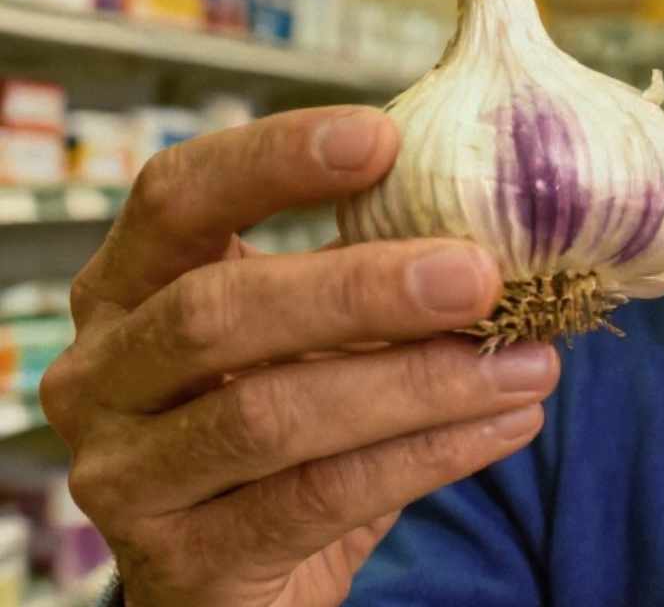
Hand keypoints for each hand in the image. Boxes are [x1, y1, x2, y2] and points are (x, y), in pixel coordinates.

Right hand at [39, 107, 560, 606]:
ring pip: (269, 414)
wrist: (243, 587)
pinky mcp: (179, 561)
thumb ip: (373, 273)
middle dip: (360, 287)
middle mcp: (100, 376)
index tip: (381, 135)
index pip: (176, 197)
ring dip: (418, 385)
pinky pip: (314, 498)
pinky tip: (508, 425)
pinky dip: (425, 457)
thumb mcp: (315, 340)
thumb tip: (502, 202)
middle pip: (217, 310)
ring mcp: (123, 475)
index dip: (271, 160)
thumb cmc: (290, 434)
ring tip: (531, 365)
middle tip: (481, 274)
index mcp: (126, 289)